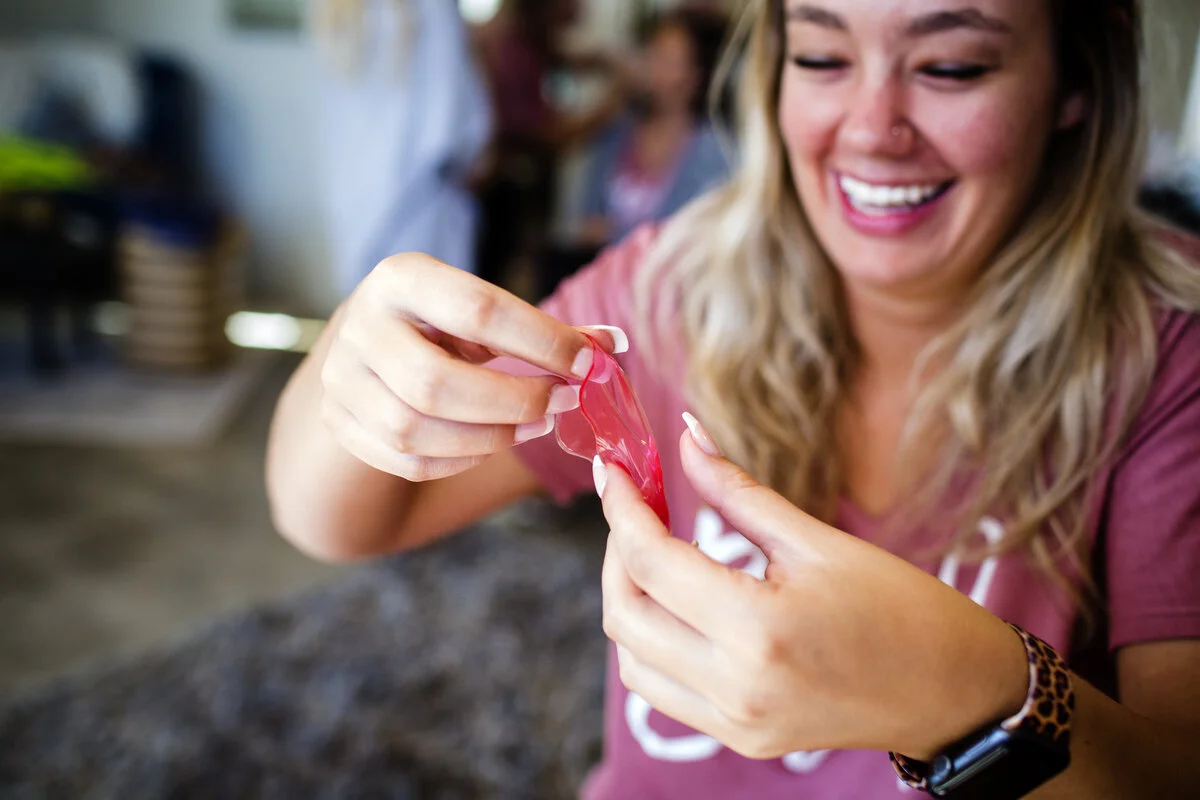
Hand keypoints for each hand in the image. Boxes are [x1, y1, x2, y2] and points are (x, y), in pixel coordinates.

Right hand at [320, 252, 625, 481]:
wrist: (361, 348)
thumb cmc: (439, 325)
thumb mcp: (481, 311)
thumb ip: (544, 330)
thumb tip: (616, 347)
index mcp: (401, 278)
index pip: (478, 310)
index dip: (540, 342)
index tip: (588, 364)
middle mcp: (360, 326)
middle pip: (437, 383)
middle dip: (515, 401)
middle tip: (564, 403)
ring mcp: (341, 380)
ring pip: (417, 430)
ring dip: (492, 436)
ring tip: (536, 425)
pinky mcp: (339, 423)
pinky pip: (407, 461)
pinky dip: (461, 459)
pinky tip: (493, 443)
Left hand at [596, 415, 1028, 759]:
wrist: (954, 693)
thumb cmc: (901, 608)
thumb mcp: (817, 540)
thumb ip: (737, 491)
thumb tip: (687, 435)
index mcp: (760, 629)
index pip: (651, 561)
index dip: (622, 507)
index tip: (614, 470)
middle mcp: (736, 686)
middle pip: (624, 614)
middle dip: (616, 550)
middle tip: (637, 506)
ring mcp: (735, 723)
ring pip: (631, 658)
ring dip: (629, 599)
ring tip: (654, 551)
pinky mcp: (740, 739)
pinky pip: (661, 690)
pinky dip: (650, 642)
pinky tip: (675, 603)